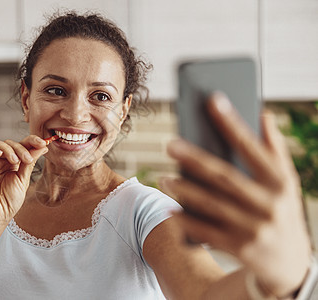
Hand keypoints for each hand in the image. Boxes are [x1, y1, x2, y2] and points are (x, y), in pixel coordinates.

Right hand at [0, 136, 47, 226]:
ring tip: (16, 161)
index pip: (21, 144)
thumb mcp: (23, 179)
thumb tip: (43, 147)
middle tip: (28, 159)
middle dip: (21, 148)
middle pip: (10, 142)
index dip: (31, 140)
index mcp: (12, 162)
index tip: (44, 142)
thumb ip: (30, 162)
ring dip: (8, 148)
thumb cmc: (9, 201)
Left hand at [160, 93, 311, 296]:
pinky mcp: (239, 248)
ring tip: (164, 178)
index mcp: (281, 182)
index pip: (253, 147)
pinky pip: (207, 232)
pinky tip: (170, 210)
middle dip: (196, 160)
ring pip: (212, 205)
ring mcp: (254, 228)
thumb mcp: (286, 181)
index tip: (213, 99)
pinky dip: (188, 221)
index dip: (233, 123)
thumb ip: (274, 149)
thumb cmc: (282, 210)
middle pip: (225, 177)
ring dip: (186, 191)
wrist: (290, 264)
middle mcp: (269, 204)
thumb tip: (263, 113)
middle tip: (170, 145)